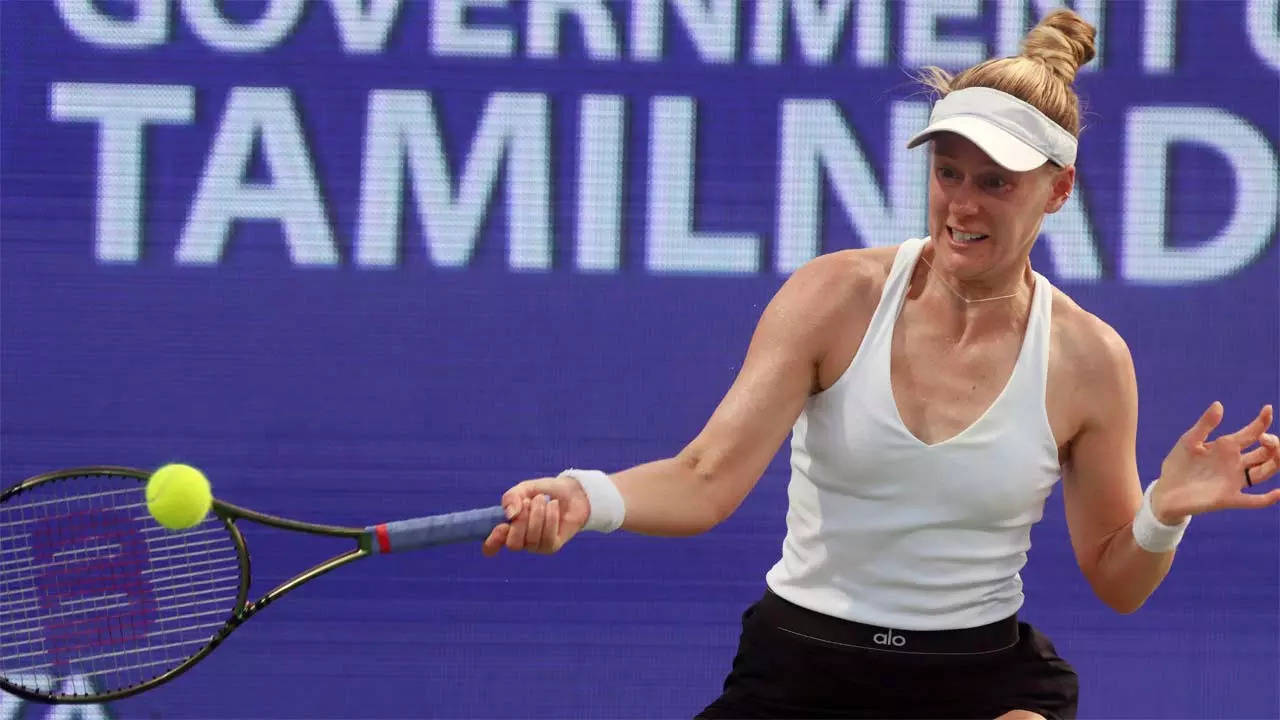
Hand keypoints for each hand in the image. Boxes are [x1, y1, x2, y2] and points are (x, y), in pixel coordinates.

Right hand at [481, 474, 589, 555]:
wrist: (572, 492)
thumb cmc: (545, 492)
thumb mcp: (525, 489)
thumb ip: (512, 497)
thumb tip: (509, 514)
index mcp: (507, 528)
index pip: (491, 546)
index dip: (492, 542)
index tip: (501, 527)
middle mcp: (520, 541)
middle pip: (513, 544)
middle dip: (521, 521)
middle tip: (529, 502)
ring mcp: (536, 546)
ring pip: (532, 538)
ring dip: (537, 514)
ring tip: (542, 499)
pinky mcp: (552, 546)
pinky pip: (547, 537)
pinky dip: (550, 517)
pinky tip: (553, 505)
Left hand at [1151, 402, 1279, 522]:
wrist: (1166, 491)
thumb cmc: (1179, 464)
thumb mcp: (1189, 441)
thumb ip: (1205, 425)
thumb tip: (1219, 404)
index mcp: (1227, 447)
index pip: (1251, 433)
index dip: (1262, 422)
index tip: (1268, 409)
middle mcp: (1235, 464)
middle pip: (1265, 453)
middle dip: (1273, 444)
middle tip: (1265, 439)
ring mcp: (1234, 481)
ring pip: (1265, 472)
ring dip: (1276, 463)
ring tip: (1277, 454)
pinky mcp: (1228, 499)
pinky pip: (1253, 501)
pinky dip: (1268, 499)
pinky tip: (1278, 493)